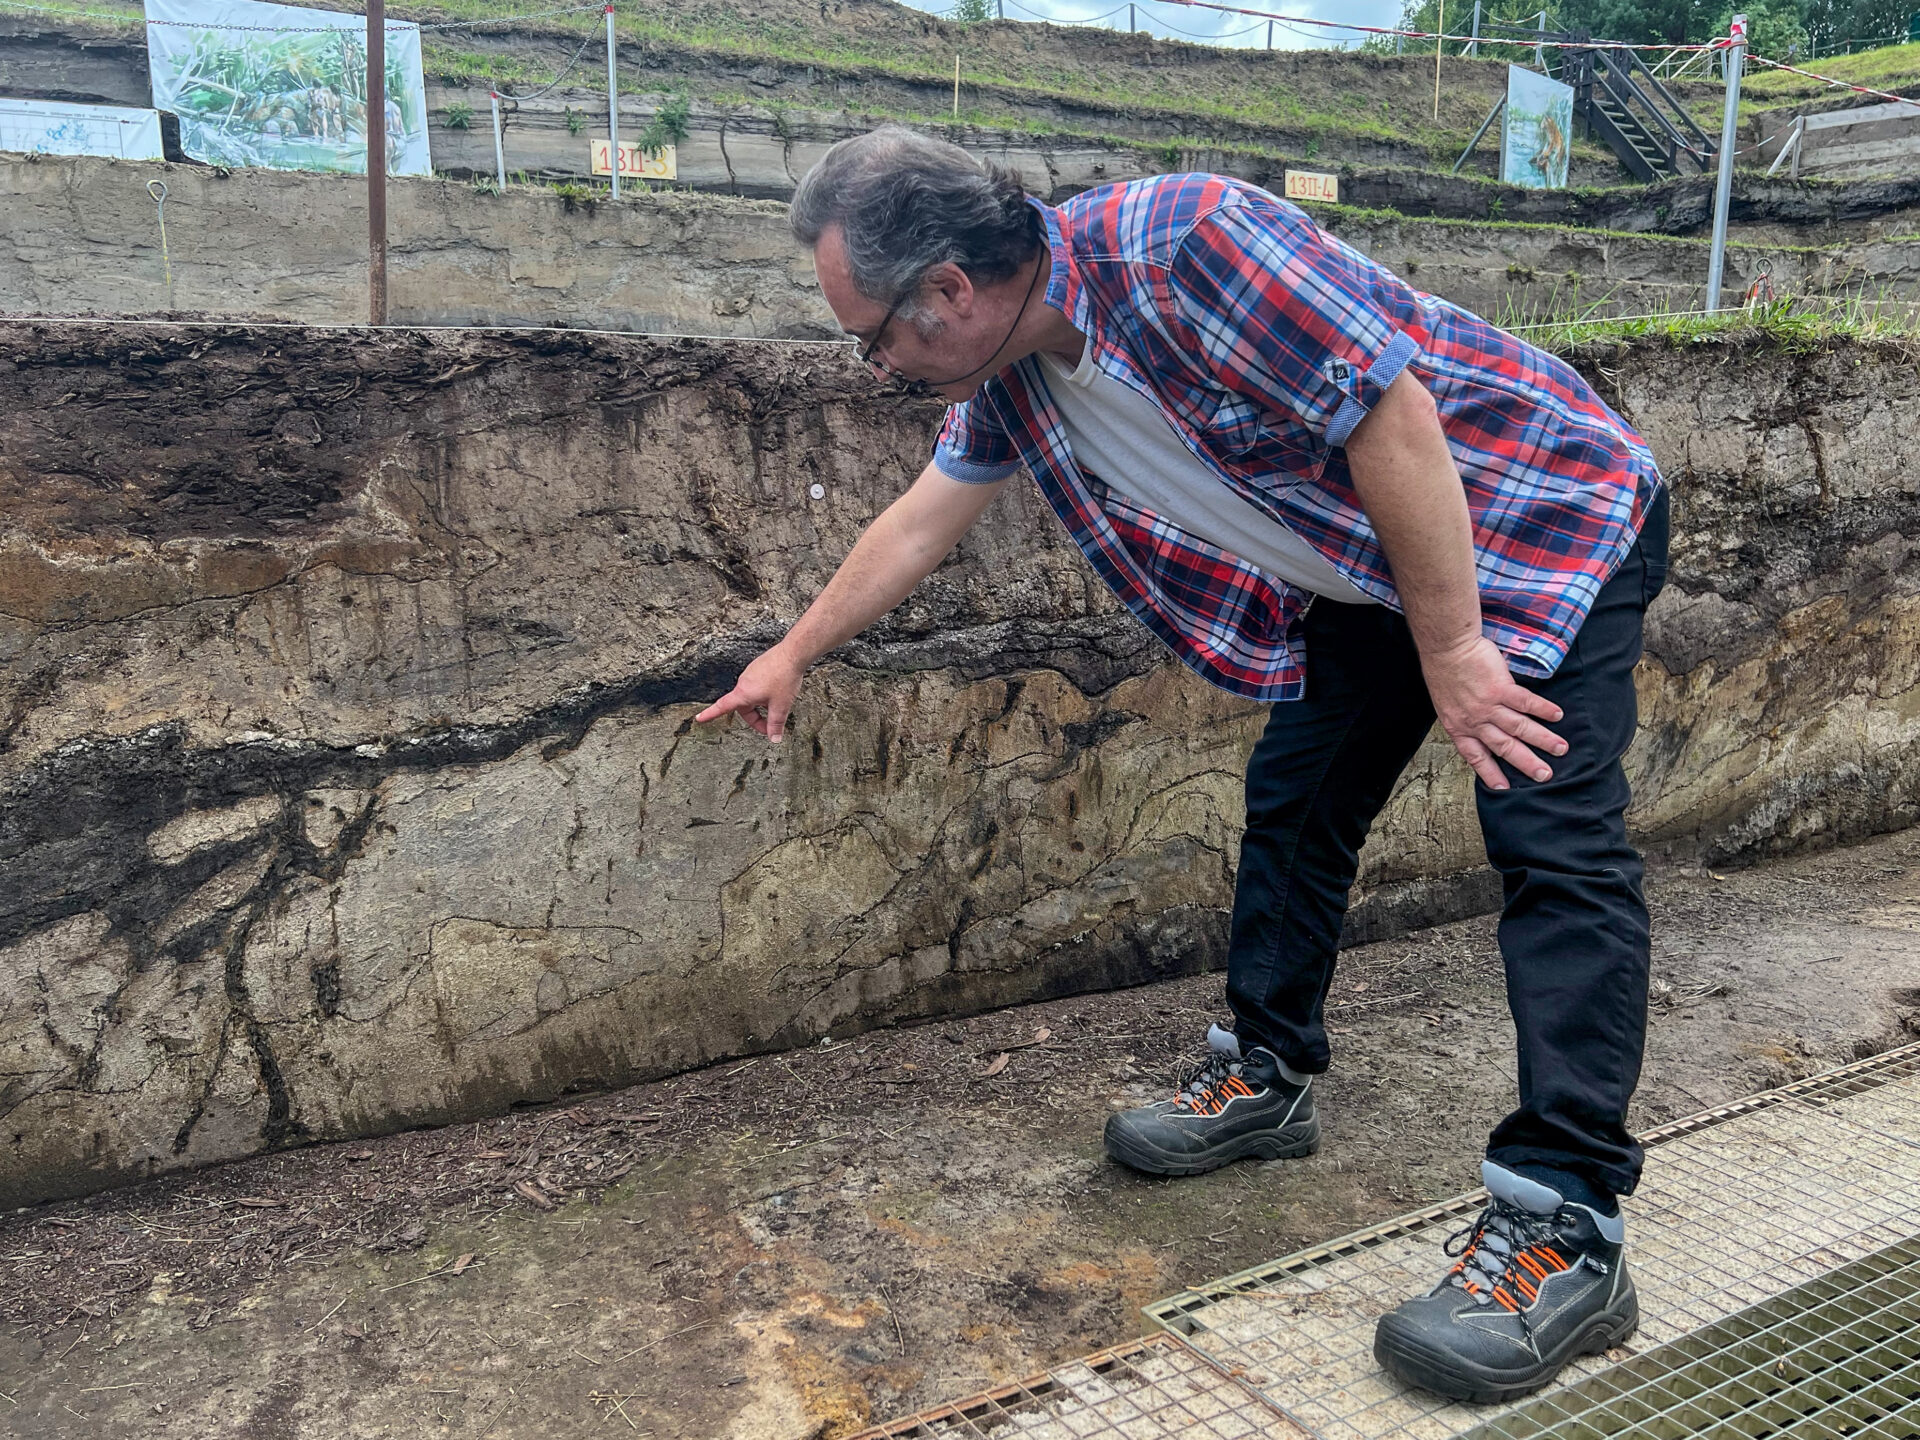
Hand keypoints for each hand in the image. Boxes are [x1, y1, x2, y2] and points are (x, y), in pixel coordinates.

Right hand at [695, 646, 805, 742]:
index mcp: (743, 693)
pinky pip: (758, 685)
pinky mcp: (759, 668)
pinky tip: (779, 691)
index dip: (710, 714)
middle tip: (771, 726)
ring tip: (779, 704)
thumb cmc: (784, 677)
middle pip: (744, 706)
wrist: (793, 653)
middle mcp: (743, 682)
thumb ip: (776, 724)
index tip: (699, 718)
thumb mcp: (781, 706)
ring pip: (752, 696)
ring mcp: (751, 673)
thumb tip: (774, 738)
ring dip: (762, 705)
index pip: (722, 706)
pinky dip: (766, 693)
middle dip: (756, 718)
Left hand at [1421, 634, 1565, 790]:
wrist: (1446, 647)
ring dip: (1542, 740)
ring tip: (1561, 749)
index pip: (1476, 757)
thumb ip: (1465, 718)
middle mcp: (1474, 721)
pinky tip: (1557, 715)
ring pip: (1520, 728)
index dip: (1490, 773)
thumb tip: (1482, 726)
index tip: (1504, 788)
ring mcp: (1488, 706)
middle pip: (1505, 747)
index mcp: (1459, 727)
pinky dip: (1542, 709)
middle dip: (1526, 764)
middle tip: (1545, 776)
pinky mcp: (1500, 688)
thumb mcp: (1447, 703)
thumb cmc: (1444, 671)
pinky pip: (1525, 703)